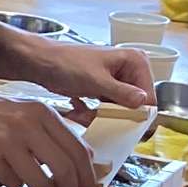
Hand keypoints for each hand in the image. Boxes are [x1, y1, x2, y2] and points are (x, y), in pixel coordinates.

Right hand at [0, 89, 96, 186]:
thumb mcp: (25, 110)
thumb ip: (53, 131)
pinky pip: (14, 183)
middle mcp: (27, 125)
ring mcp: (7, 143)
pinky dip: (15, 184)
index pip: (78, 149)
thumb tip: (84, 159)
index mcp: (42, 112)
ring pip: (42, 183)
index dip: (88, 174)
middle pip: (65, 169)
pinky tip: (8, 174)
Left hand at [29, 40, 155, 110]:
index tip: (121, 125)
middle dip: (112, 116)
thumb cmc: (65, 63)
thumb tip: (144, 104)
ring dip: (98, 116)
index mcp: (136, 62)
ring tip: (80, 113)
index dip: (136, 114)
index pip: (149, 98)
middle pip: (134, 106)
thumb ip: (121, 93)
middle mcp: (130, 70)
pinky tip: (76, 108)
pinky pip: (104, 109)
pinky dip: (90, 113)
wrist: (38, 61)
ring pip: (117, 111)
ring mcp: (116, 81)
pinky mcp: (102, 90)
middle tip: (92, 117)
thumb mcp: (95, 80)